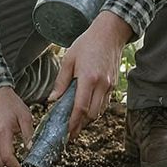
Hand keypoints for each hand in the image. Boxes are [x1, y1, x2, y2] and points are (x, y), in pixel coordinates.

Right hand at [0, 86, 33, 166]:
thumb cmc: (10, 103)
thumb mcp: (25, 117)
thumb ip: (29, 134)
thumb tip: (31, 149)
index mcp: (2, 132)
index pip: (7, 158)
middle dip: (10, 166)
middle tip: (20, 164)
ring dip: (3, 160)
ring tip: (15, 156)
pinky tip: (7, 148)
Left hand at [51, 10, 132, 138]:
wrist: (110, 34)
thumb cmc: (87, 43)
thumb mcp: (68, 59)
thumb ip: (61, 81)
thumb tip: (52, 100)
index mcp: (88, 78)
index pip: (81, 107)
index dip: (74, 123)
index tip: (67, 132)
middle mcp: (101, 84)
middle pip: (91, 114)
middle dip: (80, 125)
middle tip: (69, 132)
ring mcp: (109, 86)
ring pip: (99, 111)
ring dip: (88, 119)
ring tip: (76, 123)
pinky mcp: (113, 85)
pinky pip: (104, 104)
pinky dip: (96, 110)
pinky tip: (86, 110)